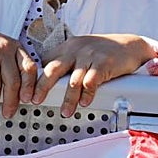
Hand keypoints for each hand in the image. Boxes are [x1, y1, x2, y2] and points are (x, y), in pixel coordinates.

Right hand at [0, 23, 37, 117]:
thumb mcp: (1, 49)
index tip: (31, 100)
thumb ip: (12, 64)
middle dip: (11, 101)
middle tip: (8, 112)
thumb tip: (19, 92)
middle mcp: (3, 48)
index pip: (29, 68)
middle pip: (13, 80)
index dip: (31, 86)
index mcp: (14, 47)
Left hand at [34, 34, 153, 116]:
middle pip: (53, 69)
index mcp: (67, 47)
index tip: (27, 93)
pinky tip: (84, 103)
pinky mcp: (104, 63)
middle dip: (42, 87)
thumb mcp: (81, 51)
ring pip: (73, 80)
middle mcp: (75, 50)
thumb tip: (47, 80)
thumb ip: (66, 62)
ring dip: (68, 99)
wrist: (130, 44)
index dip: (36, 79)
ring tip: (65, 112)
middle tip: (35, 100)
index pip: (46, 63)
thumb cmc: (103, 51)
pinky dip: (87, 94)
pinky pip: (92, 81)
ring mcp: (89, 56)